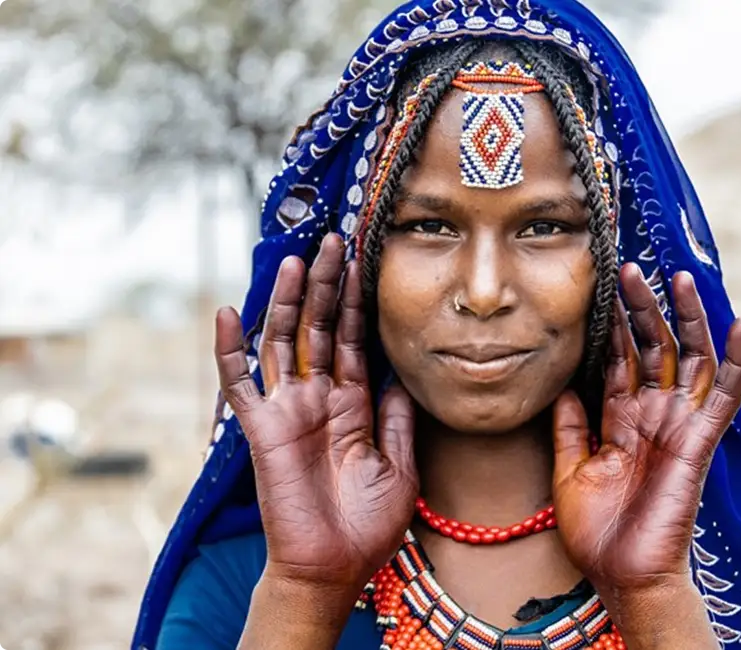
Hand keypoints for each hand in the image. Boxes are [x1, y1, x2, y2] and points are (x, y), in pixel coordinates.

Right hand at [214, 234, 417, 590]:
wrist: (334, 568)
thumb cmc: (369, 526)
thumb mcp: (400, 467)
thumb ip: (397, 419)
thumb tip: (404, 375)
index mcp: (354, 405)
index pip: (354, 340)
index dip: (357, 302)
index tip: (362, 261)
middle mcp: (319, 398)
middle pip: (320, 328)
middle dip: (327, 285)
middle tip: (334, 240)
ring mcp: (289, 409)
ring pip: (284, 341)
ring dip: (288, 300)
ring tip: (298, 258)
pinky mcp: (262, 428)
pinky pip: (240, 383)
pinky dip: (230, 349)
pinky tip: (227, 312)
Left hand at [552, 263, 740, 594]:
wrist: (622, 575)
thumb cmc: (597, 532)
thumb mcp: (571, 471)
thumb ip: (571, 428)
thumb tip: (562, 386)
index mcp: (622, 419)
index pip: (620, 359)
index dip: (613, 325)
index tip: (602, 286)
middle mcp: (653, 414)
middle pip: (653, 348)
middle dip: (643, 308)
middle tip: (630, 269)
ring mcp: (678, 425)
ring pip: (689, 359)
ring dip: (687, 319)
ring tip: (678, 278)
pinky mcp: (698, 442)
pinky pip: (723, 397)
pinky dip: (735, 362)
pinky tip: (740, 326)